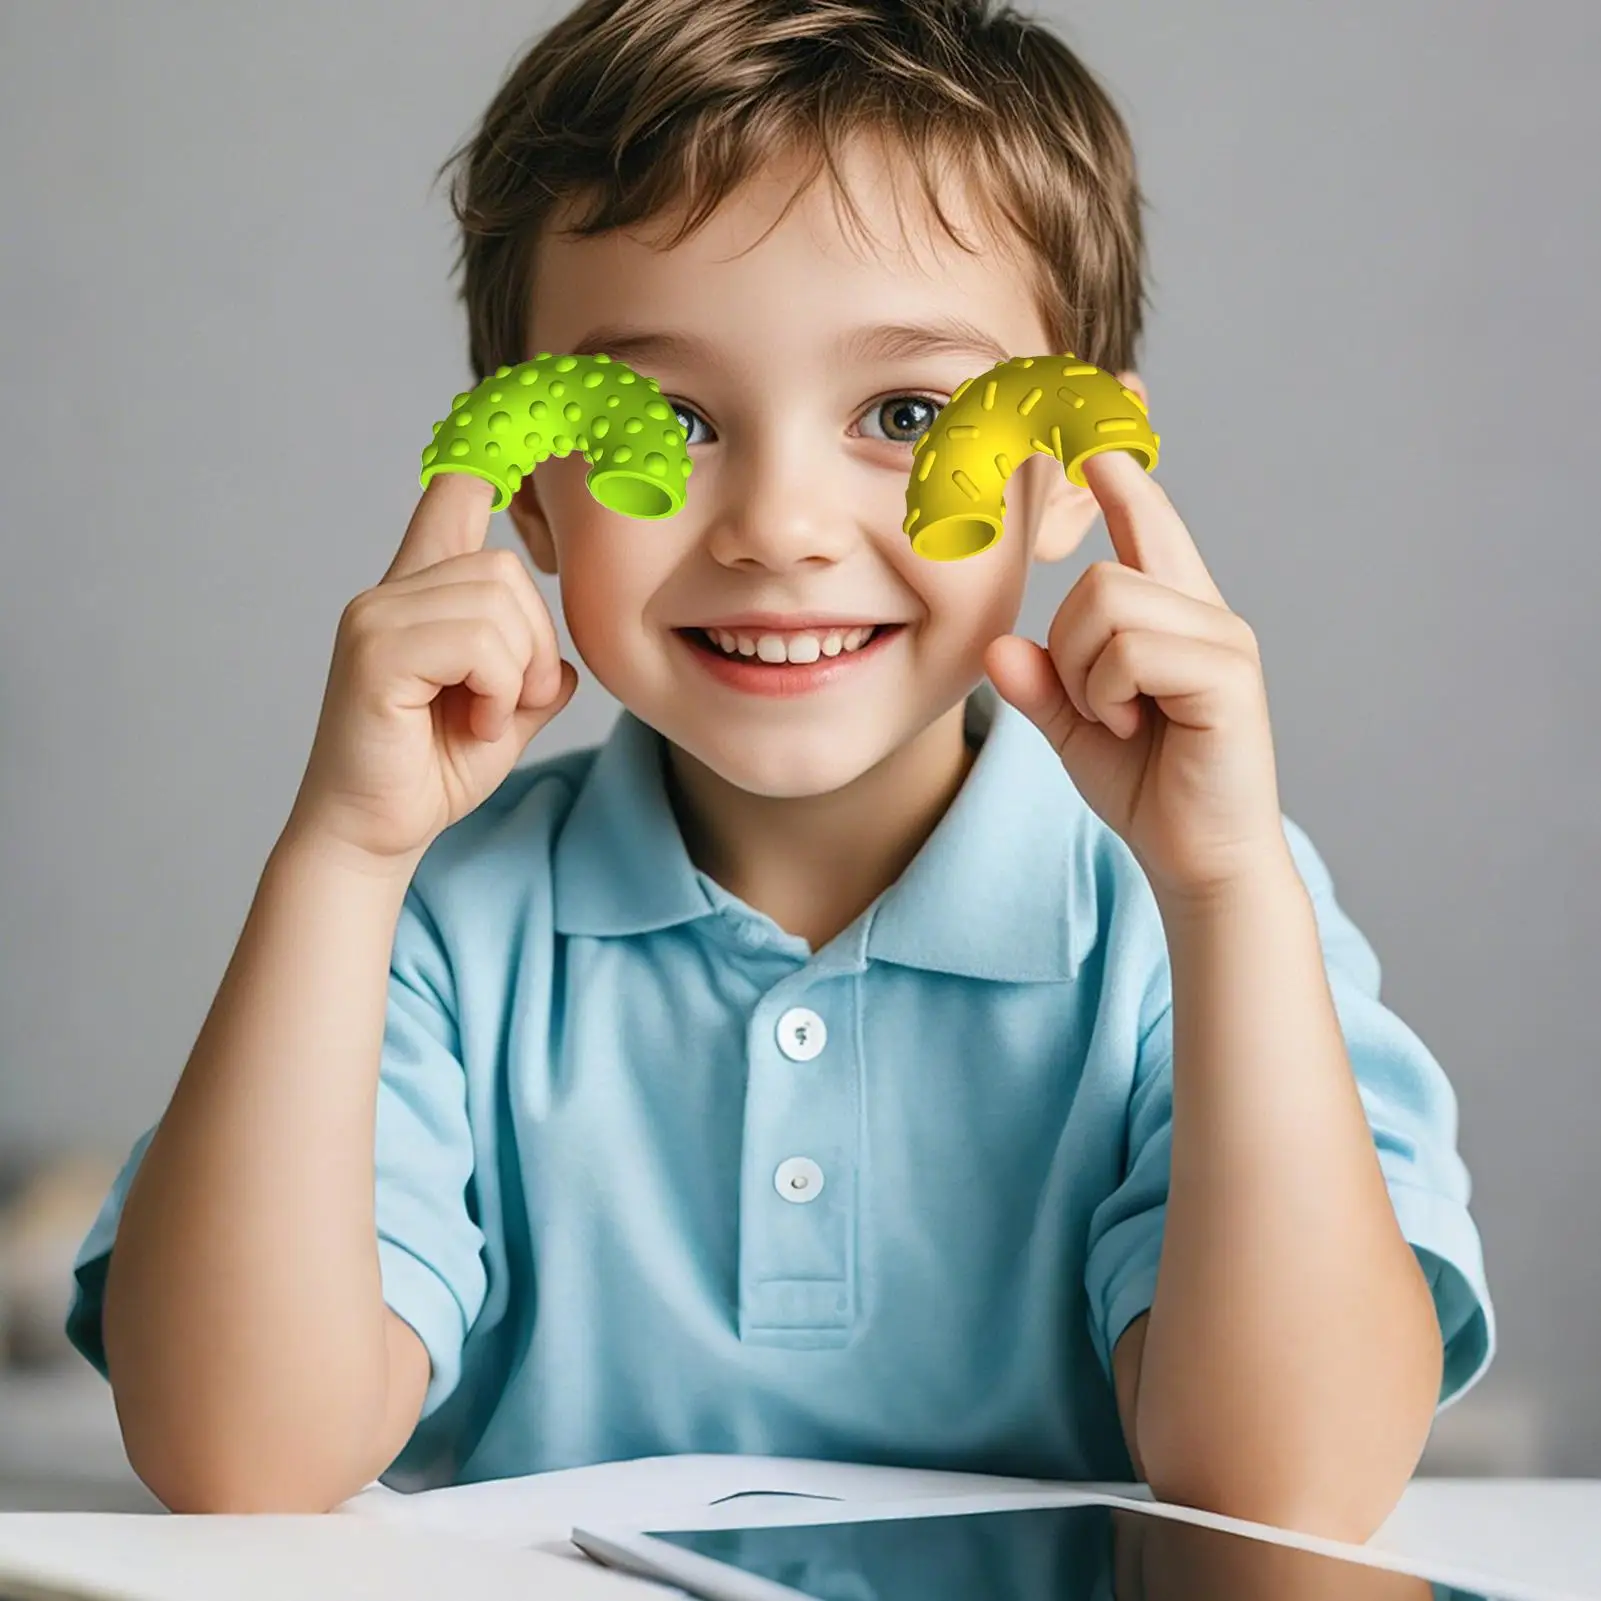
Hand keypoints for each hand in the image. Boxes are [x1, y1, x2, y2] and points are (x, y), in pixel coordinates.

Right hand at [286, 472, 577, 868]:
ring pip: (500, 607)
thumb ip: (533, 674)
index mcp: (423, 594)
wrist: (373, 834)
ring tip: (478, 717)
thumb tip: (562, 665)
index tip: (521, 389)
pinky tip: (465, 721)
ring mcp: (377, 614)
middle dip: (532, 648)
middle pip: (509, 572)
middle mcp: (392, 590)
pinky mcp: (375, 648)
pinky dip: (494, 689)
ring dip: (514, 676)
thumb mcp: (504, 716)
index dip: (488, 444)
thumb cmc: (432, 772)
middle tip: (500, 705)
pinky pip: (477, 641)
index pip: (454, 496)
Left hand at [985, 450, 1286, 902]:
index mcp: (1171, 616)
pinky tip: (1134, 729)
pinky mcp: (1228, 675)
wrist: (1196, 860)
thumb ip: (1039, 684)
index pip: (1147, 524)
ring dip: (1089, 678)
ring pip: (1109, 607)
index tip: (1093, 429)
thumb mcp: (1074, 730)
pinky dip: (1110, 696)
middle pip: (1100, 577)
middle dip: (1071, 649)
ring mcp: (1222, 640)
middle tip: (1099, 709)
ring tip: (1120, 722)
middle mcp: (1204, 614)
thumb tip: (998, 647)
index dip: (1121, 477)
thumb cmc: (1146, 789)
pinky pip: (1131, 650)